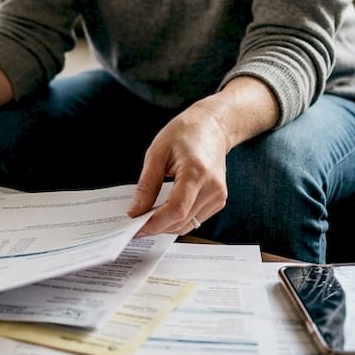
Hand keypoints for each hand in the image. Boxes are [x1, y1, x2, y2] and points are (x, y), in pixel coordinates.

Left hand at [129, 102, 231, 237]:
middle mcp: (212, 187)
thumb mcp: (157, 153)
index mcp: (196, 172)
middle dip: (156, 227)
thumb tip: (136, 210)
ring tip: (148, 216)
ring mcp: (218, 195)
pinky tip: (165, 211)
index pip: (176, 209)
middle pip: (181, 221)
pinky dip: (177, 220)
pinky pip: (195, 219)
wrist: (212, 127)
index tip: (136, 227)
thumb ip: (147, 184)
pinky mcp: (218, 200)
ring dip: (166, 226)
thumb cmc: (185, 133)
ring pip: (187, 224)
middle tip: (136, 223)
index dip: (154, 223)